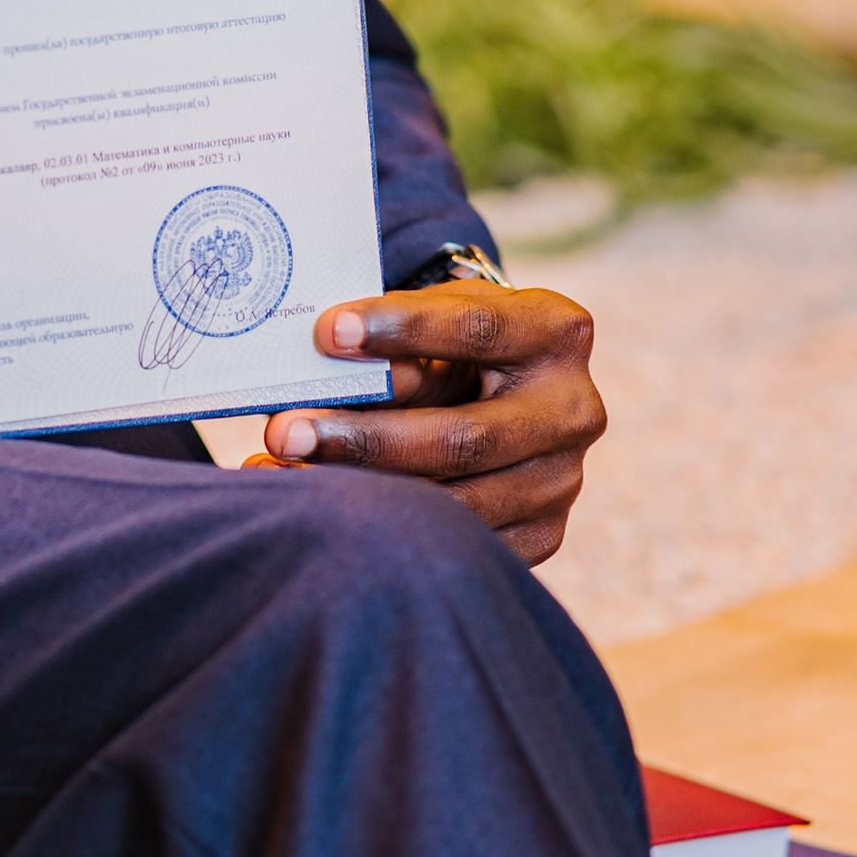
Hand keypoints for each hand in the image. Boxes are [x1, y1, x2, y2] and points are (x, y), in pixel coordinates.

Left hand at [256, 283, 603, 565]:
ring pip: (456, 502)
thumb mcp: (437, 315)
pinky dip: (387, 531)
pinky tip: (319, 511)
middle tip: (283, 429)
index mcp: (555, 331)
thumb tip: (331, 362)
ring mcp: (562, 480)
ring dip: (362, 492)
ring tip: (284, 473)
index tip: (328, 330)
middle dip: (364, 436)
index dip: (401, 330)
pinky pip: (458, 542)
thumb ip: (401, 341)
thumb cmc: (455, 337)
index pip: (477, 329)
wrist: (505, 386)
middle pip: (464, 436)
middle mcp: (573, 410)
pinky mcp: (543, 532)